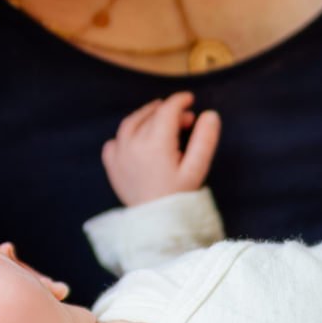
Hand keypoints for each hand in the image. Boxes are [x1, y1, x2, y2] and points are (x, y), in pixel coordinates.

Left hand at [101, 91, 220, 205]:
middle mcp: (132, 143)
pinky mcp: (111, 165)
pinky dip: (126, 135)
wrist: (156, 223)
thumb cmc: (179, 196)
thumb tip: (209, 114)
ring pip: (130, 123)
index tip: (190, 99)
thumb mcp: (196, 168)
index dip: (180, 101)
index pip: (167, 110)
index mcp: (155, 142)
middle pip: (150, 115)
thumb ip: (205, 139)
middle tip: (185, 119)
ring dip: (146, 116)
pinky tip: (137, 139)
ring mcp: (118, 154)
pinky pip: (115, 141)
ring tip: (160, 118)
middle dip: (168, 111)